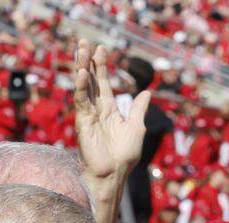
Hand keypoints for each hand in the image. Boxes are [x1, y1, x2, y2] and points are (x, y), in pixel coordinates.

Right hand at [74, 40, 149, 180]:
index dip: (101, 66)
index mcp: (109, 110)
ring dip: (82, 68)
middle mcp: (97, 110)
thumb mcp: (136, 127)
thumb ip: (139, 109)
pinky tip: (83, 74)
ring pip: (84, 87)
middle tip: (84, 42)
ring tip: (80, 50)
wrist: (114, 174)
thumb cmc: (125, 156)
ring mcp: (89, 116)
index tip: (100, 49)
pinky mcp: (83, 123)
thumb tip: (147, 92)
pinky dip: (82, 88)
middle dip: (87, 61)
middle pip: (91, 80)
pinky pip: (82, 102)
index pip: (103, 83)